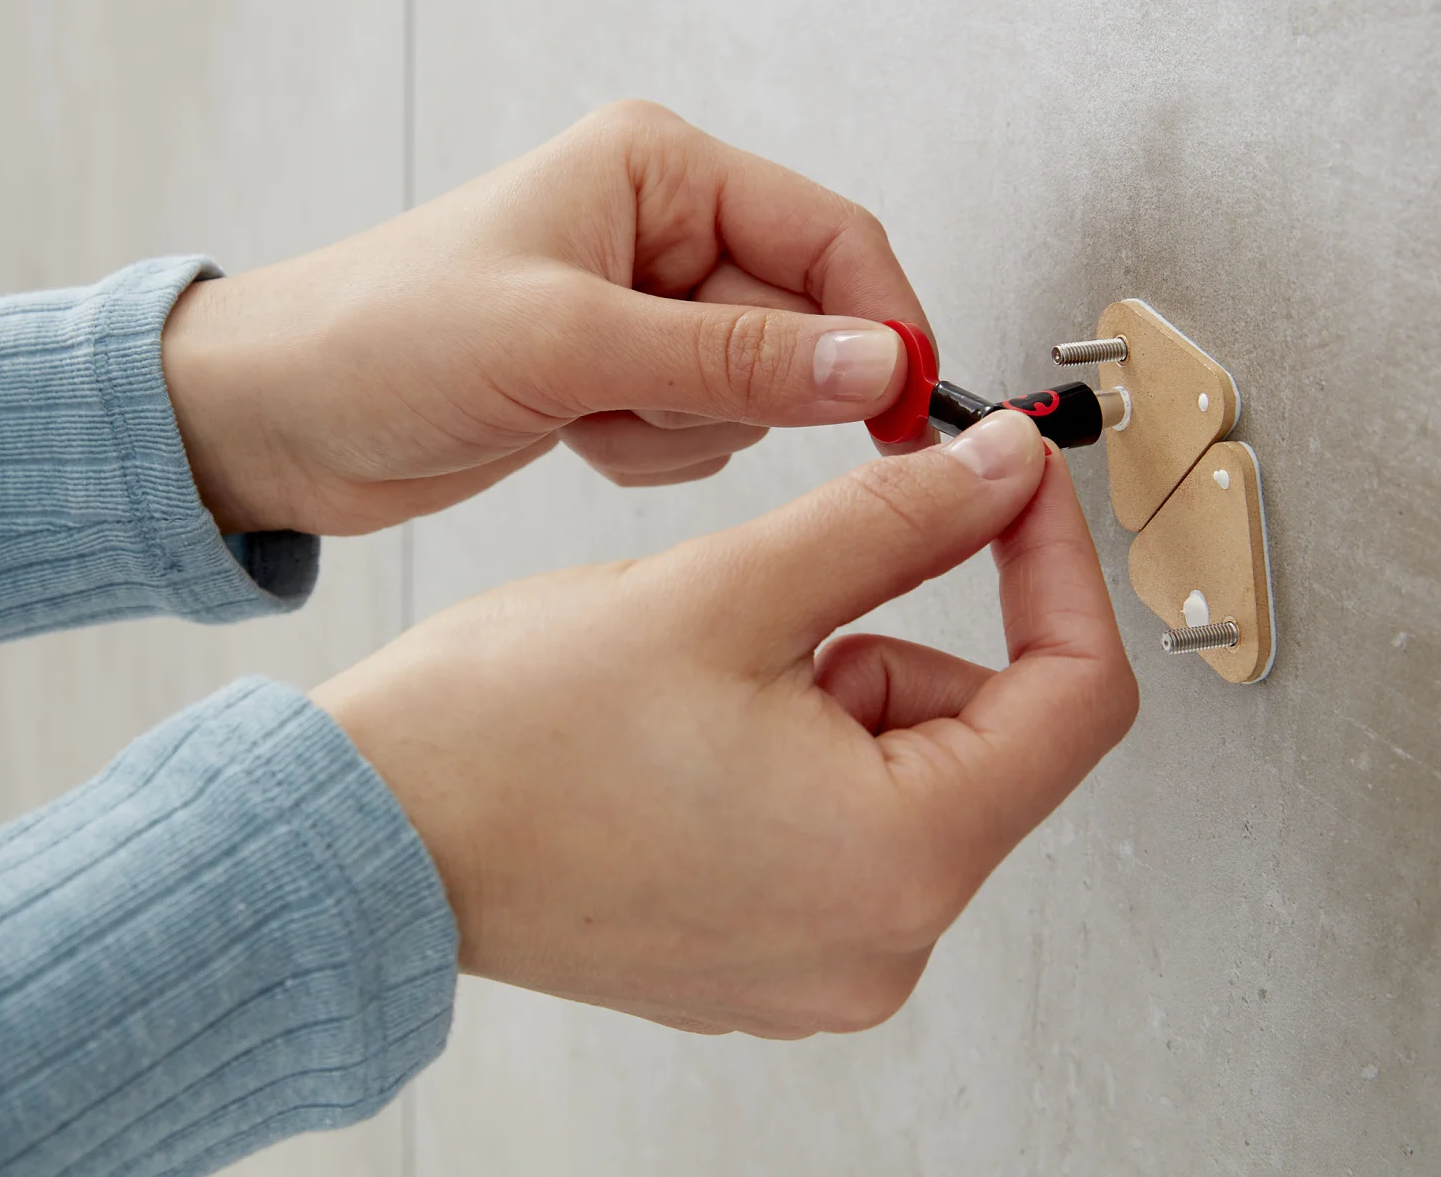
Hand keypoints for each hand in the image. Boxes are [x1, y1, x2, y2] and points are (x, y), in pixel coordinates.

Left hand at [161, 100, 933, 535]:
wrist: (277, 420)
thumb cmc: (378, 337)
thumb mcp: (568, 342)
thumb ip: (735, 358)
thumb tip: (877, 363)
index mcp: (657, 171)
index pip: (830, 236)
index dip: (881, 324)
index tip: (905, 411)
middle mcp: (661, 231)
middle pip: (800, 323)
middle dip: (734, 390)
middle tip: (648, 401)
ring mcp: (641, 310)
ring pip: (752, 394)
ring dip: (678, 428)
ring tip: (583, 409)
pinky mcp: (618, 377)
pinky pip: (698, 434)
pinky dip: (645, 453)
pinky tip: (568, 432)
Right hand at [311, 411, 1137, 1035]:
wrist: (366, 838)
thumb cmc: (509, 739)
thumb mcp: (730, 591)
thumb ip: (896, 523)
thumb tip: (1006, 474)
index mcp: (895, 862)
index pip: (1074, 698)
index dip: (1054, 566)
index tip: (1012, 489)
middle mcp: (876, 945)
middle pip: (977, 738)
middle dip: (893, 634)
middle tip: (774, 598)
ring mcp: (816, 966)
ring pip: (898, 774)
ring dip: (831, 688)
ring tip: (695, 675)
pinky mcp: (760, 958)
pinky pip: (835, 828)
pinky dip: (791, 752)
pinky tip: (683, 730)